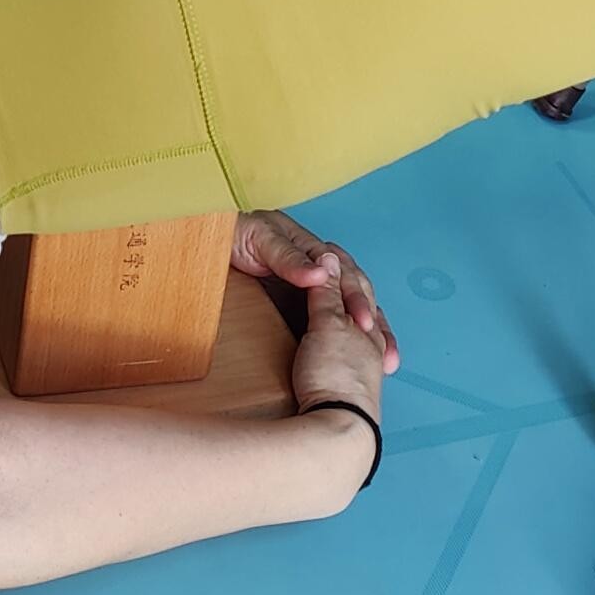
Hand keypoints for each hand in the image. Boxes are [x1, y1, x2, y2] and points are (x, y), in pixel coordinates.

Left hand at [234, 208, 398, 375]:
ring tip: (383, 359)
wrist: (210, 242)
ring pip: (344, 308)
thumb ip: (289, 258)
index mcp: (312, 249)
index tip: (363, 321)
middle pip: (352, 292)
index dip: (355, 298)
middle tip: (377, 345)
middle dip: (369, 318)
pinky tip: (350, 355)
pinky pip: (322, 320)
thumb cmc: (234, 234)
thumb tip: (321, 274)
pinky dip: (339, 337)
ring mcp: (306, 287)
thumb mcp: (261, 240)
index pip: (345, 274)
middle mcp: (315, 267)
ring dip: (366, 330)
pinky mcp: (293, 304)